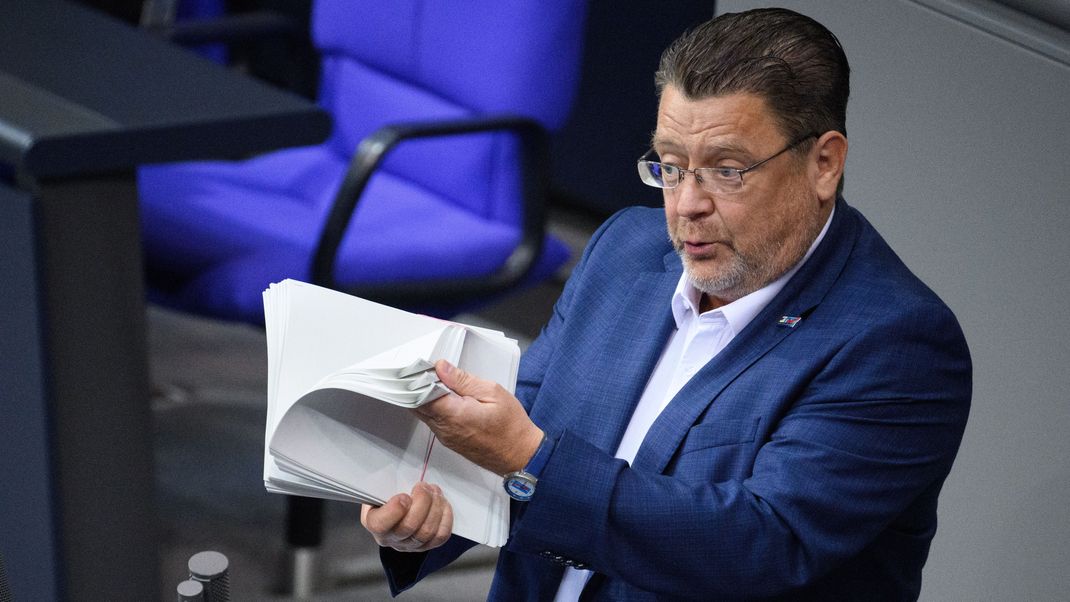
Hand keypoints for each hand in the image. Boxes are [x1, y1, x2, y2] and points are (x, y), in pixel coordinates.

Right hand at [360, 481, 452, 552]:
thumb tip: (398, 473)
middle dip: (422, 502)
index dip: (395, 510)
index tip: (404, 495)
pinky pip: (441, 536)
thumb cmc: (386, 496)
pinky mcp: (427, 545)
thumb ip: (385, 484)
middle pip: (410, 526)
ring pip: (427, 531)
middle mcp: (391, 539)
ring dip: (435, 507)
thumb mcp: (379, 487)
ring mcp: (410, 545)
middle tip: (423, 486)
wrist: (395, 509)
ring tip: (434, 490)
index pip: (380, 525)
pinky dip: (445, 518)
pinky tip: (442, 503)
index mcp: (374, 523)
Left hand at [414, 360, 542, 475]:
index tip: (425, 366)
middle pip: (416, 405)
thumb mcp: (492, 392)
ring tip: (440, 383)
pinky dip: (434, 408)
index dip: (419, 378)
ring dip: (426, 397)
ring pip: (423, 413)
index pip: (420, 394)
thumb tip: (441, 368)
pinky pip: (433, 421)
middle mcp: (444, 428)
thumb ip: (463, 380)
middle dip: (419, 387)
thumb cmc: (511, 426)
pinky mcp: (449, 440)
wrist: (520, 454)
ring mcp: (445, 437)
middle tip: (430, 371)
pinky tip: (446, 399)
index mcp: (454, 414)